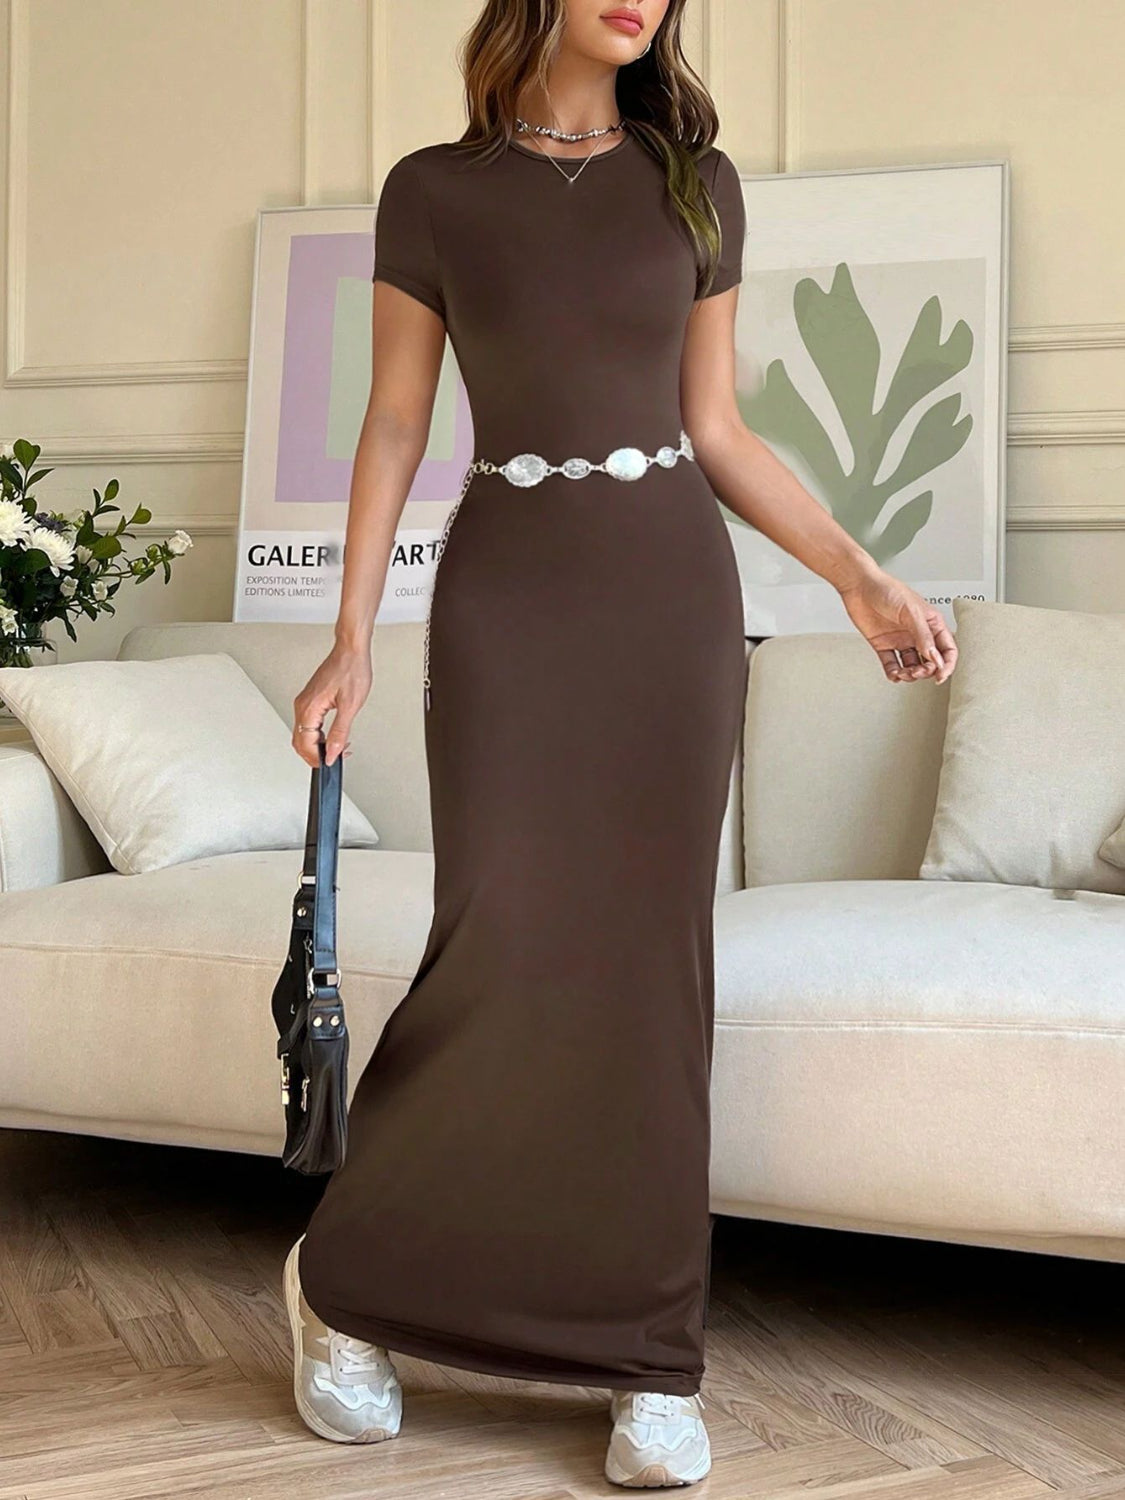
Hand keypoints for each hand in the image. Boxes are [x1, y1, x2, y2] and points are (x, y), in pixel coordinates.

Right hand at [292, 642, 372, 765]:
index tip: (331, 763)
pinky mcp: (311, 699)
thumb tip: (331, 753)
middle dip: (316, 755)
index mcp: (309, 707)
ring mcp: (305, 701)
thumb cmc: (351, 670)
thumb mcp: (350, 706)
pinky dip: (318, 735)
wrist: (351, 650)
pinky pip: (308, 724)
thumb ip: (339, 734)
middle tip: (335, 758)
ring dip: (318, 745)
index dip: (318, 758)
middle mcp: (303, 705)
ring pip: (303, 734)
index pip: (305, 744)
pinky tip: (332, 735)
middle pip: (300, 742)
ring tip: (337, 747)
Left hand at [838, 567, 957, 683]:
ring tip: (903, 673)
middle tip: (917, 672)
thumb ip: (923, 636)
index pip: (946, 649)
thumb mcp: (911, 611)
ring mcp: (900, 640)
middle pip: (929, 661)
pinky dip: (893, 672)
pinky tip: (894, 674)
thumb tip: (934, 657)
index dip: (946, 664)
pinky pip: (891, 664)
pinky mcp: (883, 645)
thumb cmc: (887, 590)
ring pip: (911, 666)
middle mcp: (917, 634)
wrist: (859, 586)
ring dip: (910, 674)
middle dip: (926, 671)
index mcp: (931, 623)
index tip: (940, 675)